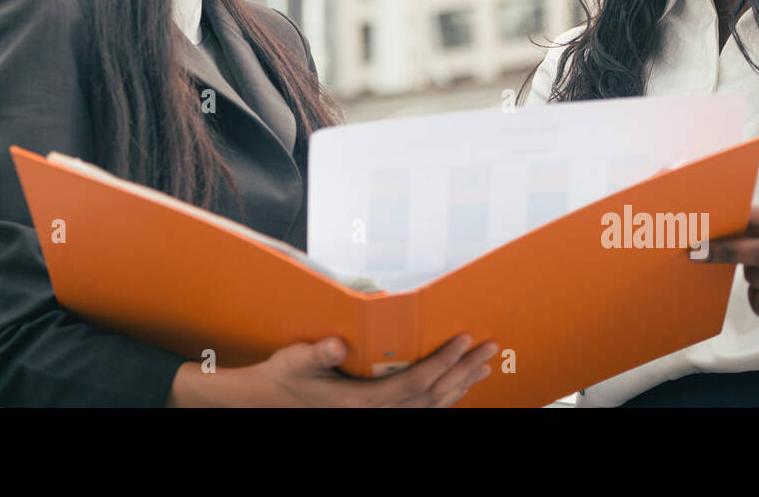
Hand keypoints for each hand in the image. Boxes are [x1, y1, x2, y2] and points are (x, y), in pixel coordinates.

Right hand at [168, 333, 497, 406]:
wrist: (267, 402)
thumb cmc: (282, 378)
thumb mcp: (295, 360)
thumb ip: (318, 353)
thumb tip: (338, 344)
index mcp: (361, 403)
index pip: (415, 384)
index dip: (443, 363)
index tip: (465, 340)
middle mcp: (375, 416)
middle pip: (432, 398)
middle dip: (463, 373)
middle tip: (490, 350)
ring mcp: (378, 419)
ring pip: (430, 408)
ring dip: (459, 386)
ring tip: (484, 367)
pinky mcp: (376, 415)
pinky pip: (419, 410)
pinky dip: (442, 397)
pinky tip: (454, 386)